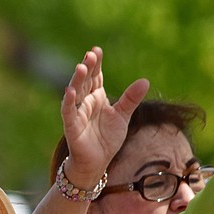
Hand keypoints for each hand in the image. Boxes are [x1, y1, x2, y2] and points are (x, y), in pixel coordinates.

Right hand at [59, 47, 148, 186]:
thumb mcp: (122, 116)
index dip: (96, 64)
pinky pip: (69, 113)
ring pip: (76, 93)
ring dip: (77, 80)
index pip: (95, 76)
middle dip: (87, 68)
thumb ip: (130, 99)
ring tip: (81, 67)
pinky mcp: (72, 127)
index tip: (97, 50)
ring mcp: (77, 114)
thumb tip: (145, 80)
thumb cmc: (106, 139)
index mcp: (97, 97)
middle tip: (90, 54)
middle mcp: (85, 103)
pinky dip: (69, 102)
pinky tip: (70, 91)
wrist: (97, 163)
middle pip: (85, 81)